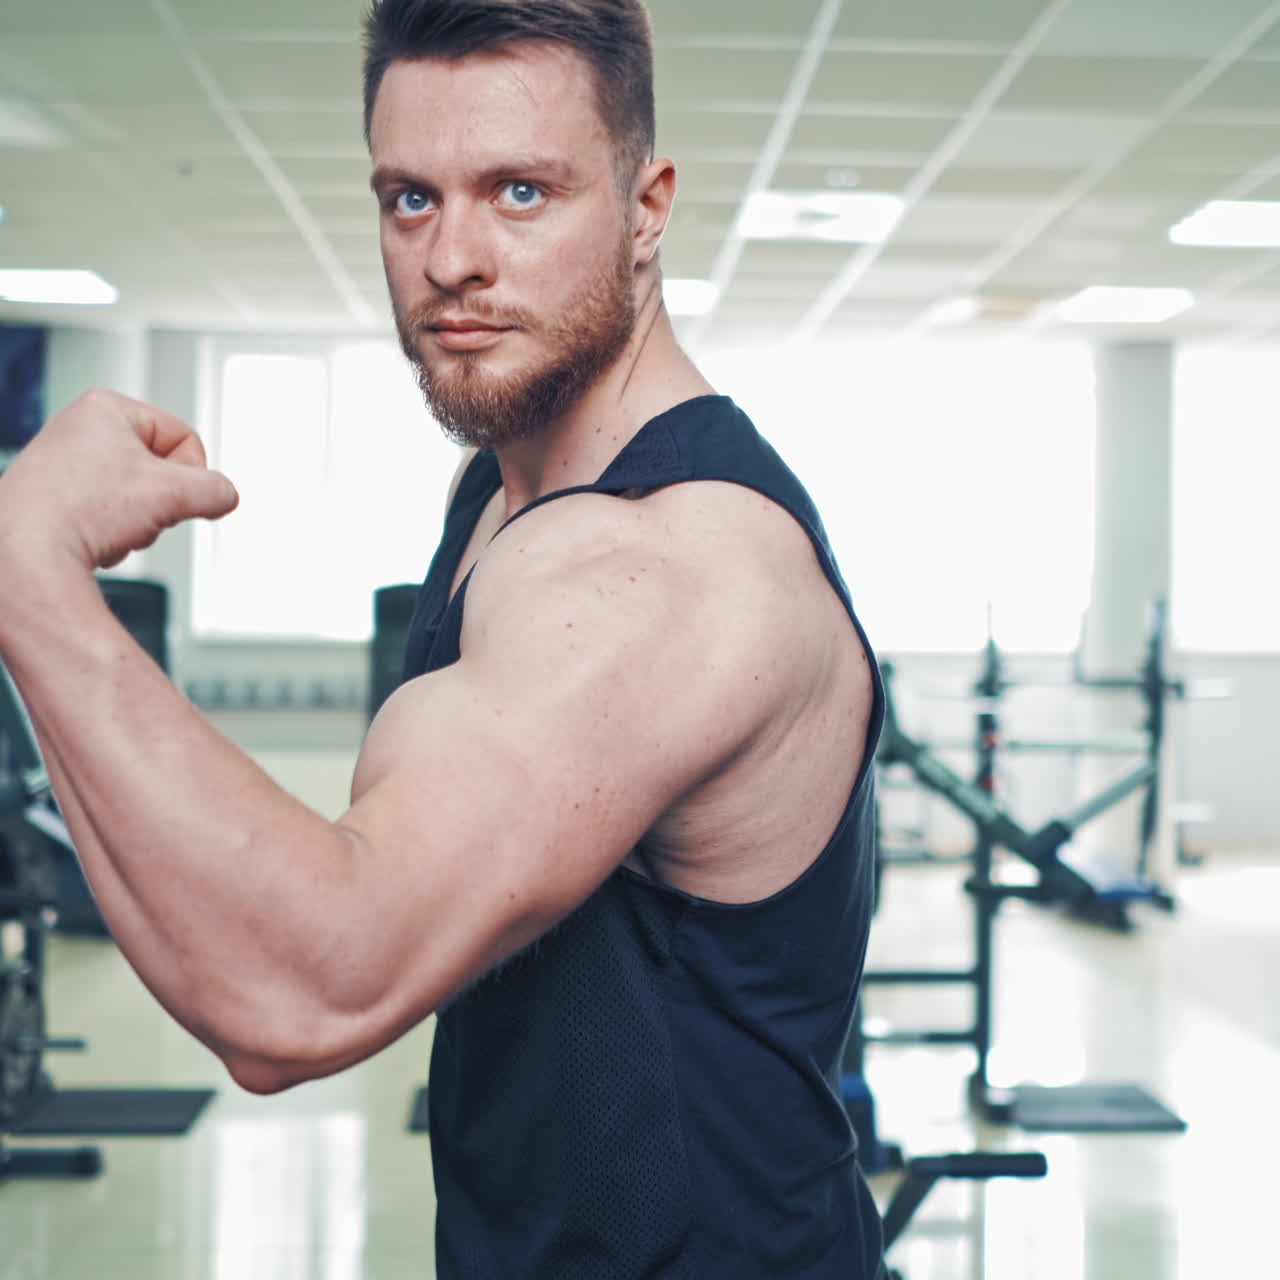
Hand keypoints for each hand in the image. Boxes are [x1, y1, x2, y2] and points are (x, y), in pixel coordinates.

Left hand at [0, 388, 238, 569]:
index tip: (169, 496)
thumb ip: (216, 490)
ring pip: (137, 493)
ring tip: (109, 528)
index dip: (190, 474)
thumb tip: (226, 496)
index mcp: (105, 407)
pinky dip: (111, 529)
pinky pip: (109, 510)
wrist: (21, 556)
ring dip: (137, 520)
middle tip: (135, 513)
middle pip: (161, 467)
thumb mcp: (172, 494)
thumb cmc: (78, 512)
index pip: (185, 438)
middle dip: (158, 501)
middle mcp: (80, 427)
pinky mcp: (54, 493)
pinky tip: (92, 538)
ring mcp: (64, 461)